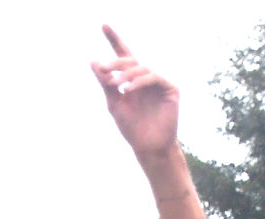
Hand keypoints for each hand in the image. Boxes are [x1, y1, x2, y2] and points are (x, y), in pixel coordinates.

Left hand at [91, 26, 178, 158]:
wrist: (148, 147)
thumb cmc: (132, 129)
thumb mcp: (114, 104)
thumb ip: (106, 84)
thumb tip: (94, 62)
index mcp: (132, 80)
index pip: (123, 55)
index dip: (114, 39)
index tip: (103, 25)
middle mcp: (145, 78)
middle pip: (130, 60)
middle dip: (116, 63)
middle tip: (104, 70)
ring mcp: (158, 82)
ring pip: (141, 68)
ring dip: (126, 74)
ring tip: (114, 84)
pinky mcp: (170, 88)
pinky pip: (153, 77)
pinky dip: (139, 82)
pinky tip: (128, 89)